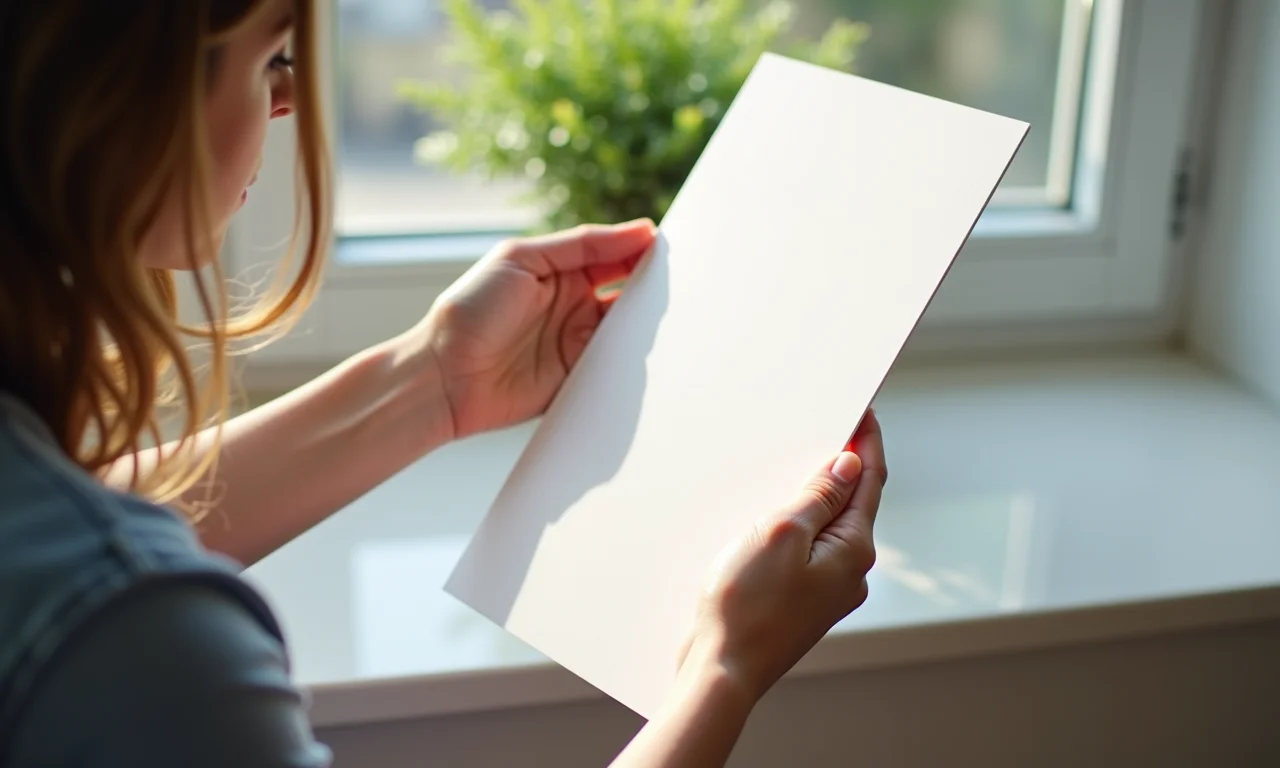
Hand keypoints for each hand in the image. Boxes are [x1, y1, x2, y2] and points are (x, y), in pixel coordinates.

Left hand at [414, 220, 656, 441]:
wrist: (444, 377)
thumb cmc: (471, 311)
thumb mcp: (522, 259)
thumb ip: (582, 245)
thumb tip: (638, 230)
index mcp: (560, 271)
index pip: (613, 255)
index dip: (640, 249)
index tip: (666, 246)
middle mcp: (573, 306)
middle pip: (628, 293)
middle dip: (652, 287)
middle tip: (678, 281)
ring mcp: (577, 344)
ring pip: (628, 331)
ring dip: (646, 324)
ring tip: (667, 316)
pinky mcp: (578, 379)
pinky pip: (615, 368)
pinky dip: (632, 362)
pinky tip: (645, 351)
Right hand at [679, 410, 887, 703]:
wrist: (721, 671)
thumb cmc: (747, 606)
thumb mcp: (782, 533)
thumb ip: (818, 496)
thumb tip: (849, 465)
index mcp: (853, 551)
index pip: (869, 481)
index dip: (868, 441)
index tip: (865, 409)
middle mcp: (849, 572)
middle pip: (852, 503)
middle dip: (840, 465)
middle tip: (828, 426)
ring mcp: (826, 590)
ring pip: (827, 527)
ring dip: (814, 496)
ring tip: (794, 465)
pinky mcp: (801, 602)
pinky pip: (806, 550)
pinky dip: (797, 525)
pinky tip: (772, 517)